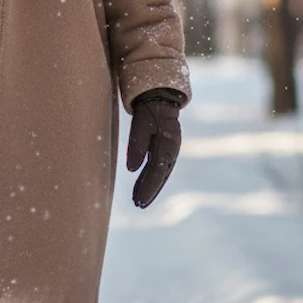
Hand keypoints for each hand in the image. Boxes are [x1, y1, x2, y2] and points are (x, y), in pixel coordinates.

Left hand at [126, 88, 184, 208]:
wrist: (160, 97)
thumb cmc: (148, 109)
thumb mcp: (140, 124)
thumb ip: (136, 145)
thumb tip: (131, 170)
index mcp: (167, 144)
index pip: (157, 171)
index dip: (147, 187)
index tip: (138, 200)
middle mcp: (172, 150)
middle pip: (160, 176)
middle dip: (149, 191)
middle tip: (138, 205)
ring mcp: (171, 150)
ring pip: (161, 174)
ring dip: (150, 187)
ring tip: (138, 201)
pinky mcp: (166, 149)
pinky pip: (160, 168)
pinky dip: (151, 178)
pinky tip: (142, 187)